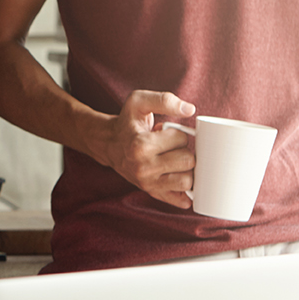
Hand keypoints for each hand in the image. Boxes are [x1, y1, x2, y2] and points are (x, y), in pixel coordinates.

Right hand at [92, 90, 196, 208]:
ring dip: (187, 169)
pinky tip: (181, 178)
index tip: (167, 133)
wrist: (108, 144)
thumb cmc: (127, 122)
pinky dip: (187, 193)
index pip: (181, 139)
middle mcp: (143, 168)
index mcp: (140, 145)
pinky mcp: (152, 192)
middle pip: (188, 161)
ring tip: (176, 160)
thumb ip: (164, 100)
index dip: (179, 133)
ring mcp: (148, 183)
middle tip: (172, 147)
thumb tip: (189, 109)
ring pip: (187, 181)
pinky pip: (180, 200)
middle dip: (184, 150)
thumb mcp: (138, 101)